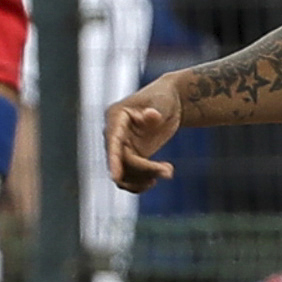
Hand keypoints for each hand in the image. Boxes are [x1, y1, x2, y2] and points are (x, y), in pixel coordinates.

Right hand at [103, 74, 190, 192]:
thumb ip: (155, 110)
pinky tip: (158, 177)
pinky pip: (129, 177)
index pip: (112, 141)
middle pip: (122, 162)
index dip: (113, 160)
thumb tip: (151, 115)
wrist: (169, 104)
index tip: (115, 177)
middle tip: (169, 170)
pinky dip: (141, 183)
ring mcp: (120, 148)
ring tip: (168, 171)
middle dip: (144, 170)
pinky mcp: (130, 158)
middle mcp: (114, 135)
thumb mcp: (162, 102)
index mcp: (116, 117)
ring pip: (124, 174)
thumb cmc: (164, 98)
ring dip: (144, 179)